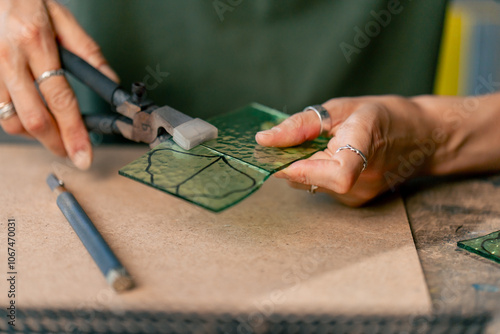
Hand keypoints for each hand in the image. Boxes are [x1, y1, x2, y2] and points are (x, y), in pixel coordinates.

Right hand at [0, 0, 118, 169]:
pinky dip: (21, 124)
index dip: (74, 132)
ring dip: (38, 136)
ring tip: (57, 135)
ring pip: (13, 121)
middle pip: (35, 118)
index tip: (84, 154)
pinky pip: (0, 113)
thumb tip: (111, 82)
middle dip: (58, 143)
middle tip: (74, 154)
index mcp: (36, 42)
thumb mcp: (64, 19)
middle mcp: (10, 59)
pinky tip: (36, 119)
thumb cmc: (30, 3)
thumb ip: (89, 52)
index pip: (60, 99)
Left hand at [256, 96, 436, 205]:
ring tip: (324, 144)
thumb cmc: (385, 116)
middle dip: (291, 160)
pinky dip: (317, 172)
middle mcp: (362, 181)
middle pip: (308, 179)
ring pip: (310, 184)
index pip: (332, 174)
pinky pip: (321, 188)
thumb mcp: (340, 108)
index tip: (276, 153)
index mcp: (364, 149)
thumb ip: (300, 126)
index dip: (298, 168)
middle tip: (299, 139)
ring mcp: (359, 196)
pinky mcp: (354, 202)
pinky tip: (333, 157)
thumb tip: (264, 140)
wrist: (421, 136)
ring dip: (305, 165)